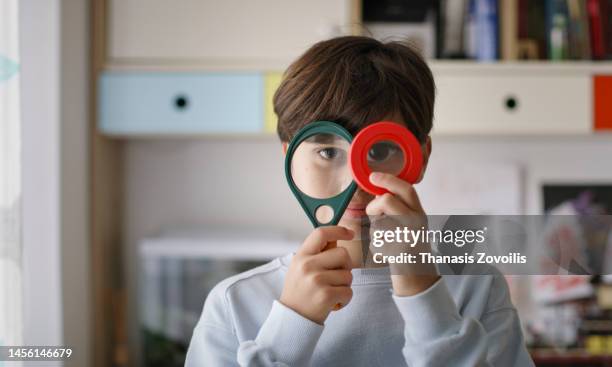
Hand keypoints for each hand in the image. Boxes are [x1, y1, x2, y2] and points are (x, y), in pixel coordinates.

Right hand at [280, 226, 353, 323]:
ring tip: (330, 291)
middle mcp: (307, 265)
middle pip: (342, 253)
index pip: (321, 233)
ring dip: (344, 285)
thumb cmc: (300, 291)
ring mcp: (316, 280)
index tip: (349, 233)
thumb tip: (337, 238)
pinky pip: (349, 291)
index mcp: (301, 256)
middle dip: (345, 265)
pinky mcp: (326, 295)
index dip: (338, 230)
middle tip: (336, 277)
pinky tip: (333, 302)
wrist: (293, 318)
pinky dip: (345, 299)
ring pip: (348, 274)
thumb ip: (317, 253)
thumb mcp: (300, 267)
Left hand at [366, 172, 439, 295]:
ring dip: (375, 231)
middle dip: (373, 206)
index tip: (373, 176)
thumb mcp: (409, 223)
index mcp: (419, 212)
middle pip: (387, 200)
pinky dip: (376, 246)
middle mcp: (417, 222)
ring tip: (385, 241)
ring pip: (378, 222)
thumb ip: (397, 208)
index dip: (388, 180)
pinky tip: (387, 253)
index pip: (406, 189)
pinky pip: (376, 241)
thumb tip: (378, 192)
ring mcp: (409, 236)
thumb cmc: (409, 247)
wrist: (419, 276)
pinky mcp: (400, 251)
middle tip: (372, 213)